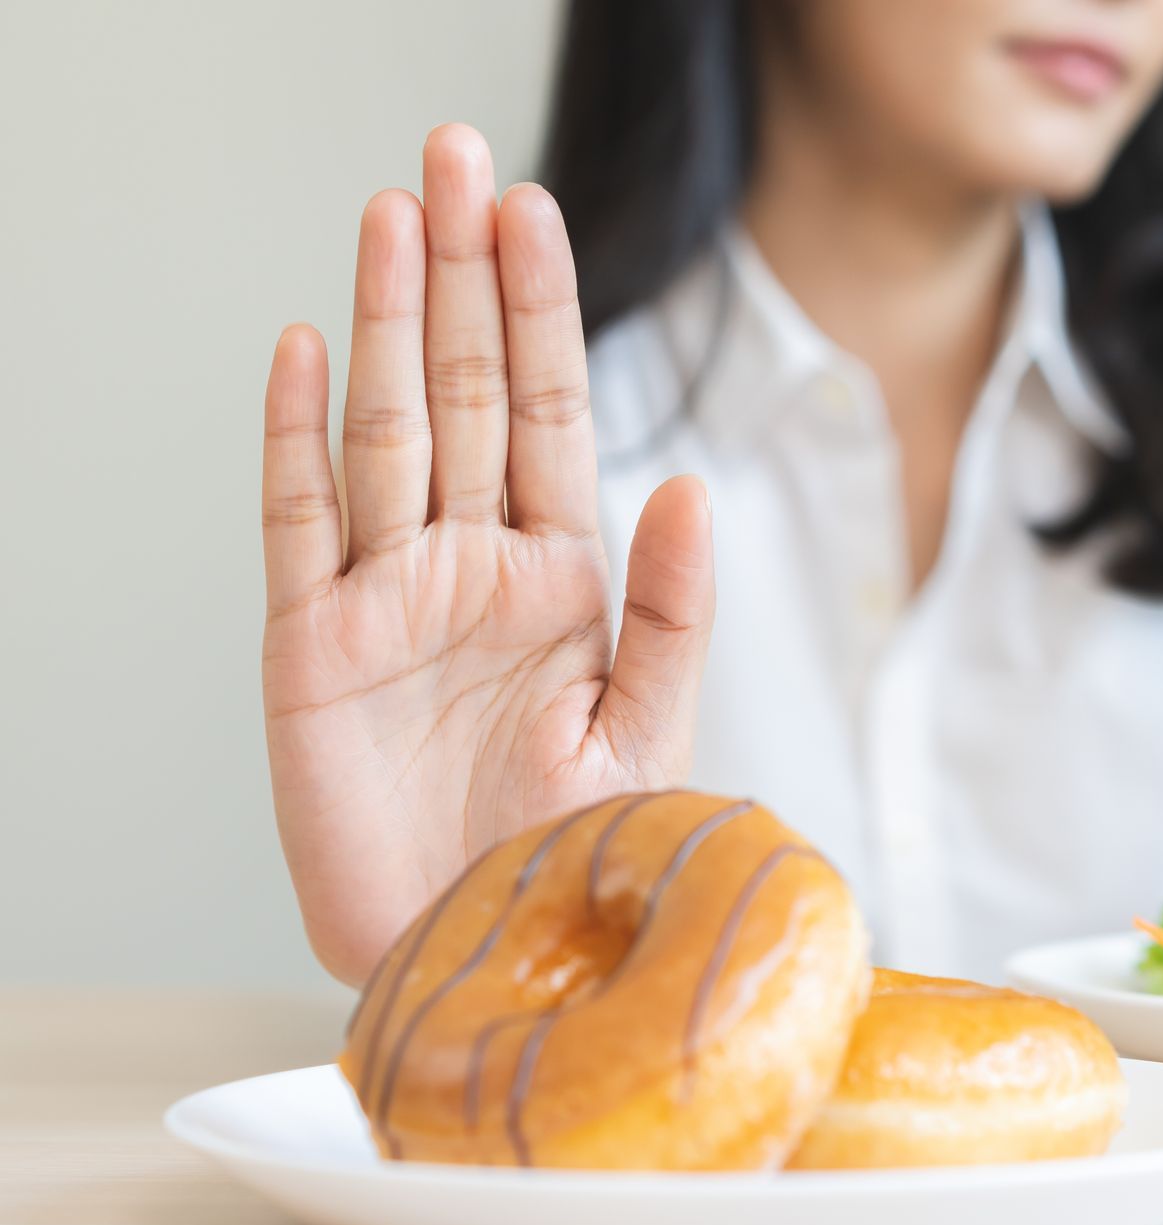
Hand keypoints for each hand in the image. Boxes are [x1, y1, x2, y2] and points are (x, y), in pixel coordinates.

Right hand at [261, 126, 713, 984]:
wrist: (481, 956)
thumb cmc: (570, 852)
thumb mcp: (644, 730)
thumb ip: (669, 609)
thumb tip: (690, 482)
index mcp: (557, 578)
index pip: (544, 413)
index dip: (537, 310)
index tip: (530, 209)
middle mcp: (469, 568)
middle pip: (460, 393)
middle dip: (459, 276)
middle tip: (453, 154)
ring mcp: (386, 600)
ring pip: (383, 431)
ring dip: (386, 323)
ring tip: (391, 214)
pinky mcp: (311, 652)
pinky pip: (298, 524)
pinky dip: (295, 439)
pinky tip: (307, 351)